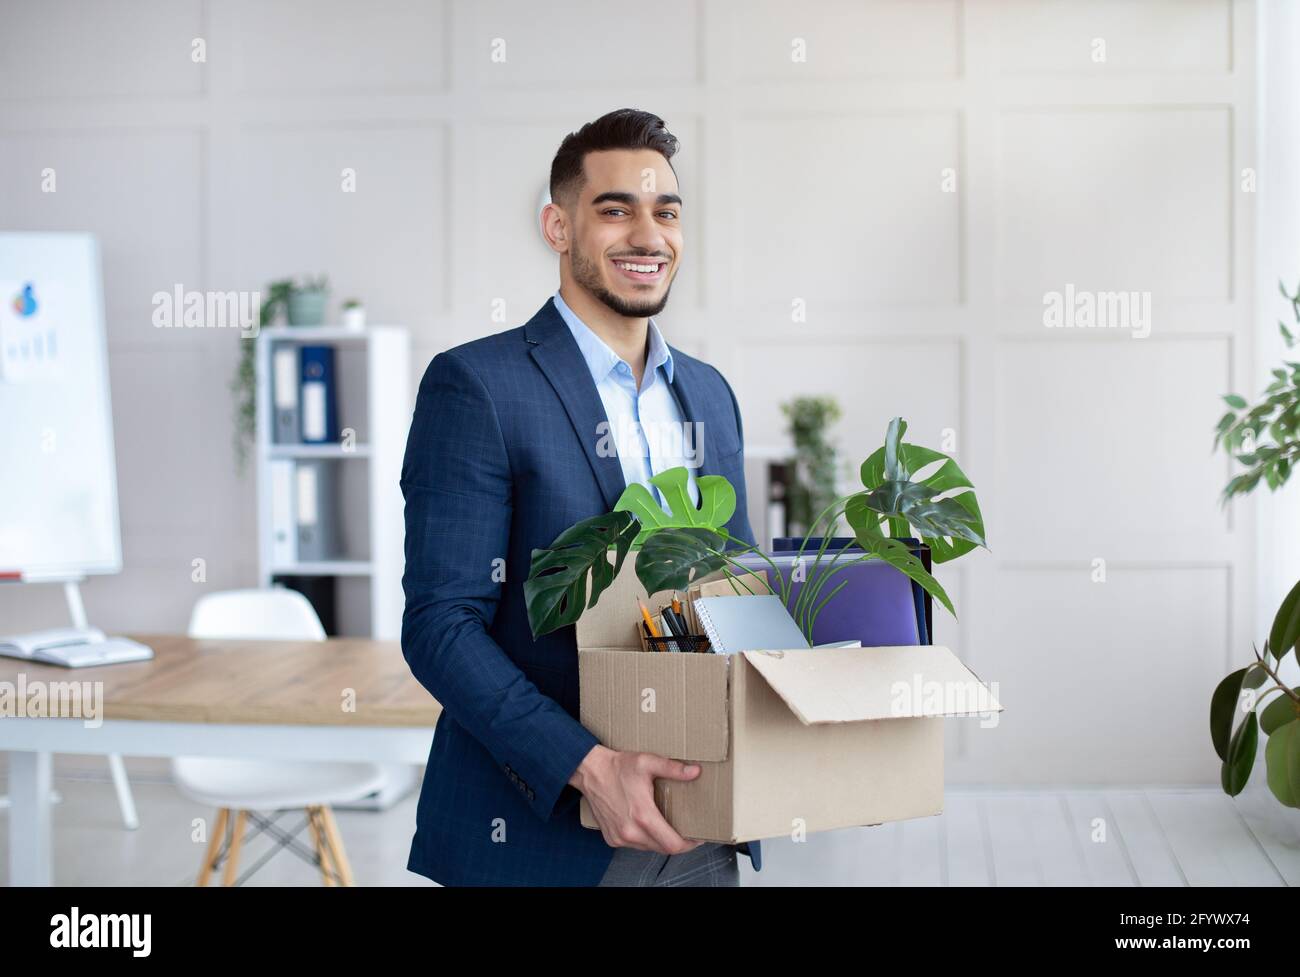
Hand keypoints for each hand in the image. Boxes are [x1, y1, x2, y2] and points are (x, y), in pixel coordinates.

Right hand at [569, 745, 701, 853]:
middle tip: (687, 831)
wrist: (590, 771)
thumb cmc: (618, 767)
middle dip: (677, 843)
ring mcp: (619, 837)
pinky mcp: (612, 838)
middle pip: (663, 849)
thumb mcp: (648, 762)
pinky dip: (645, 839)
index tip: (697, 837)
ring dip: (660, 841)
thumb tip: (695, 772)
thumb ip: (673, 768)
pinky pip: (635, 845)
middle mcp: (630, 831)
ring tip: (668, 827)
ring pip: (649, 848)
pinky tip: (647, 825)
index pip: (672, 844)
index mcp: (642, 816)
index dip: (689, 845)